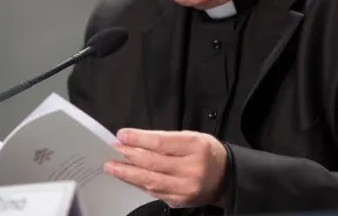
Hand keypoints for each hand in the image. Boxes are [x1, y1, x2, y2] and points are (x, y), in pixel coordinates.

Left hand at [103, 128, 227, 207]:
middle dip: (129, 156)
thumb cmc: (205, 152)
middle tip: (112, 151)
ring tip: (112, 167)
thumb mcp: (191, 137)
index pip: (161, 142)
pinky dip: (138, 184)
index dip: (139, 139)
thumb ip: (164, 138)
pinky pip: (154, 192)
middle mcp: (192, 169)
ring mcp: (186, 188)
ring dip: (127, 173)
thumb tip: (134, 139)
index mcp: (196, 147)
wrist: (226, 176)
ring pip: (151, 180)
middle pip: (153, 162)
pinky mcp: (180, 201)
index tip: (121, 135)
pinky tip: (127, 177)